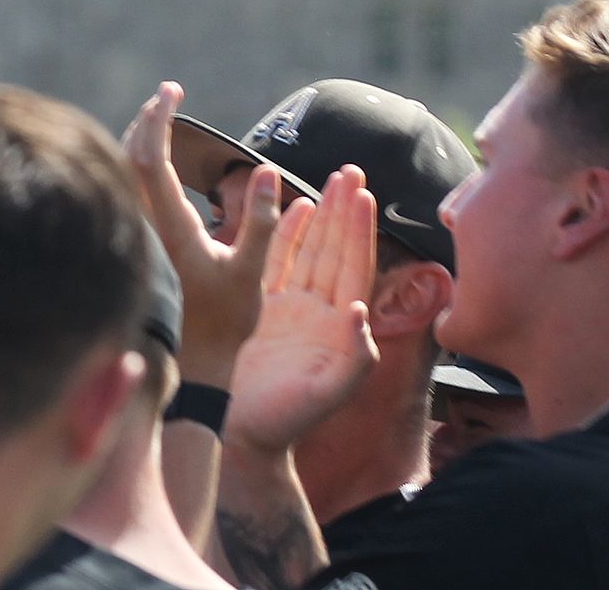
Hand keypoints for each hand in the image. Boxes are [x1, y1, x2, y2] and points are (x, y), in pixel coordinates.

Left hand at [124, 81, 279, 385]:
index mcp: (170, 228)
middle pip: (128, 154)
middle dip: (147, 119)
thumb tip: (267, 174)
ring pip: (122, 172)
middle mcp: (144, 227)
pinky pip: (126, 188)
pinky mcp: (137, 243)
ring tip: (159, 117)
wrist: (188, 363)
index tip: (172, 91)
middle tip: (166, 96)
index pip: (148, 156)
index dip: (158, 119)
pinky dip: (135, 163)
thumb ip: (264, 223)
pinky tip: (148, 158)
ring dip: (138, 139)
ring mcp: (136, 235)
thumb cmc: (225, 323)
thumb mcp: (253, 273)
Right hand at [226, 166, 378, 455]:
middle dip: (344, 210)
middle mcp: (316, 311)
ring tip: (328, 182)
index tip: (363, 194)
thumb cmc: (285, 421)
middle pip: (335, 249)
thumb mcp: (328, 394)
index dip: (358, 231)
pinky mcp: (260, 308)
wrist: (245, 436)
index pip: (353, 267)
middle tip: (351, 171)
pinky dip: (287, 235)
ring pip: (310, 250)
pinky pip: (278, 262)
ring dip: (321, 216)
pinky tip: (294, 209)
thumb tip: (360, 309)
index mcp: (336, 327)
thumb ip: (354, 357)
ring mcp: (290, 307)